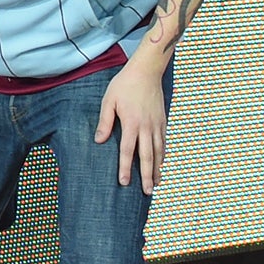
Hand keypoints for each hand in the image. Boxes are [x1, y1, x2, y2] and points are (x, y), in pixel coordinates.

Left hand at [94, 61, 166, 188]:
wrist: (146, 72)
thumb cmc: (123, 85)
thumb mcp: (108, 101)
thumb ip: (105, 122)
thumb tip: (99, 141)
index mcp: (132, 124)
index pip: (128, 151)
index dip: (126, 168)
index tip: (124, 183)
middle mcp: (147, 127)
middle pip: (147, 157)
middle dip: (147, 176)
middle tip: (147, 192)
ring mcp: (157, 125)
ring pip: (159, 152)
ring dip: (158, 169)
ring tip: (156, 184)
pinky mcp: (162, 121)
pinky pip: (163, 142)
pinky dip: (163, 155)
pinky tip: (161, 164)